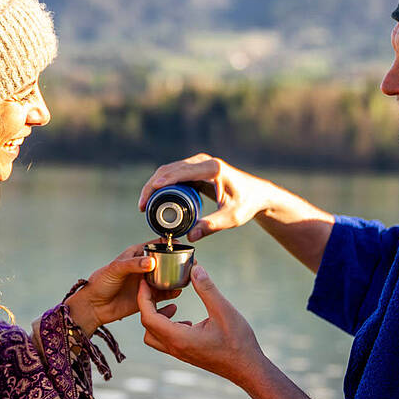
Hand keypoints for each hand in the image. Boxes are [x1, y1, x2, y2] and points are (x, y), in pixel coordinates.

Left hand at [65, 242, 180, 335]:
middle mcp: (143, 268)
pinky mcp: (148, 297)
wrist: (95, 306)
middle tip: (189, 261)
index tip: (180, 244)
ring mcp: (146, 282)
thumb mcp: (115, 269)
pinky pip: (163, 293)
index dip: (168, 244)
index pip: (155, 245)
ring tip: (187, 276)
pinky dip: (172, 292)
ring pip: (166, 277)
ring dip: (176, 277)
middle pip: (165, 261)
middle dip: (177, 261)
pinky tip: (178, 290)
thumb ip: (133, 264)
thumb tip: (150, 262)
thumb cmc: (100, 283)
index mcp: (135, 255)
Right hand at [137, 153, 276, 241]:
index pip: (180, 172)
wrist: (256, 194)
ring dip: (154, 185)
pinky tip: (153, 198)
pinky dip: (161, 184)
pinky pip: (174, 173)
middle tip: (142, 206)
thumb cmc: (246, 204)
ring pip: (169, 170)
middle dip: (152, 186)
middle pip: (170, 169)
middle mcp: (204, 161)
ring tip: (144, 205)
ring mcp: (199, 163)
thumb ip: (212, 226)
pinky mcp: (196, 168)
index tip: (147, 197)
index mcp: (212, 168)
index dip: (161, 183)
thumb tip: (189, 237)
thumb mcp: (231, 217)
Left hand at [137, 264, 265, 383]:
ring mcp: (180, 353)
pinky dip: (168, 326)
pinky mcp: (187, 354)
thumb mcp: (224, 310)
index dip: (143, 297)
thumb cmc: (238, 342)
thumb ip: (207, 289)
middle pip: (147, 326)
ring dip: (157, 318)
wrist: (247, 369)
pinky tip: (185, 319)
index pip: (148, 317)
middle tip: (157, 289)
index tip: (146, 281)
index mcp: (179, 338)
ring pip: (154, 336)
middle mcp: (175, 348)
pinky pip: (167, 340)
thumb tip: (195, 268)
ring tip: (173, 304)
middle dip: (148, 305)